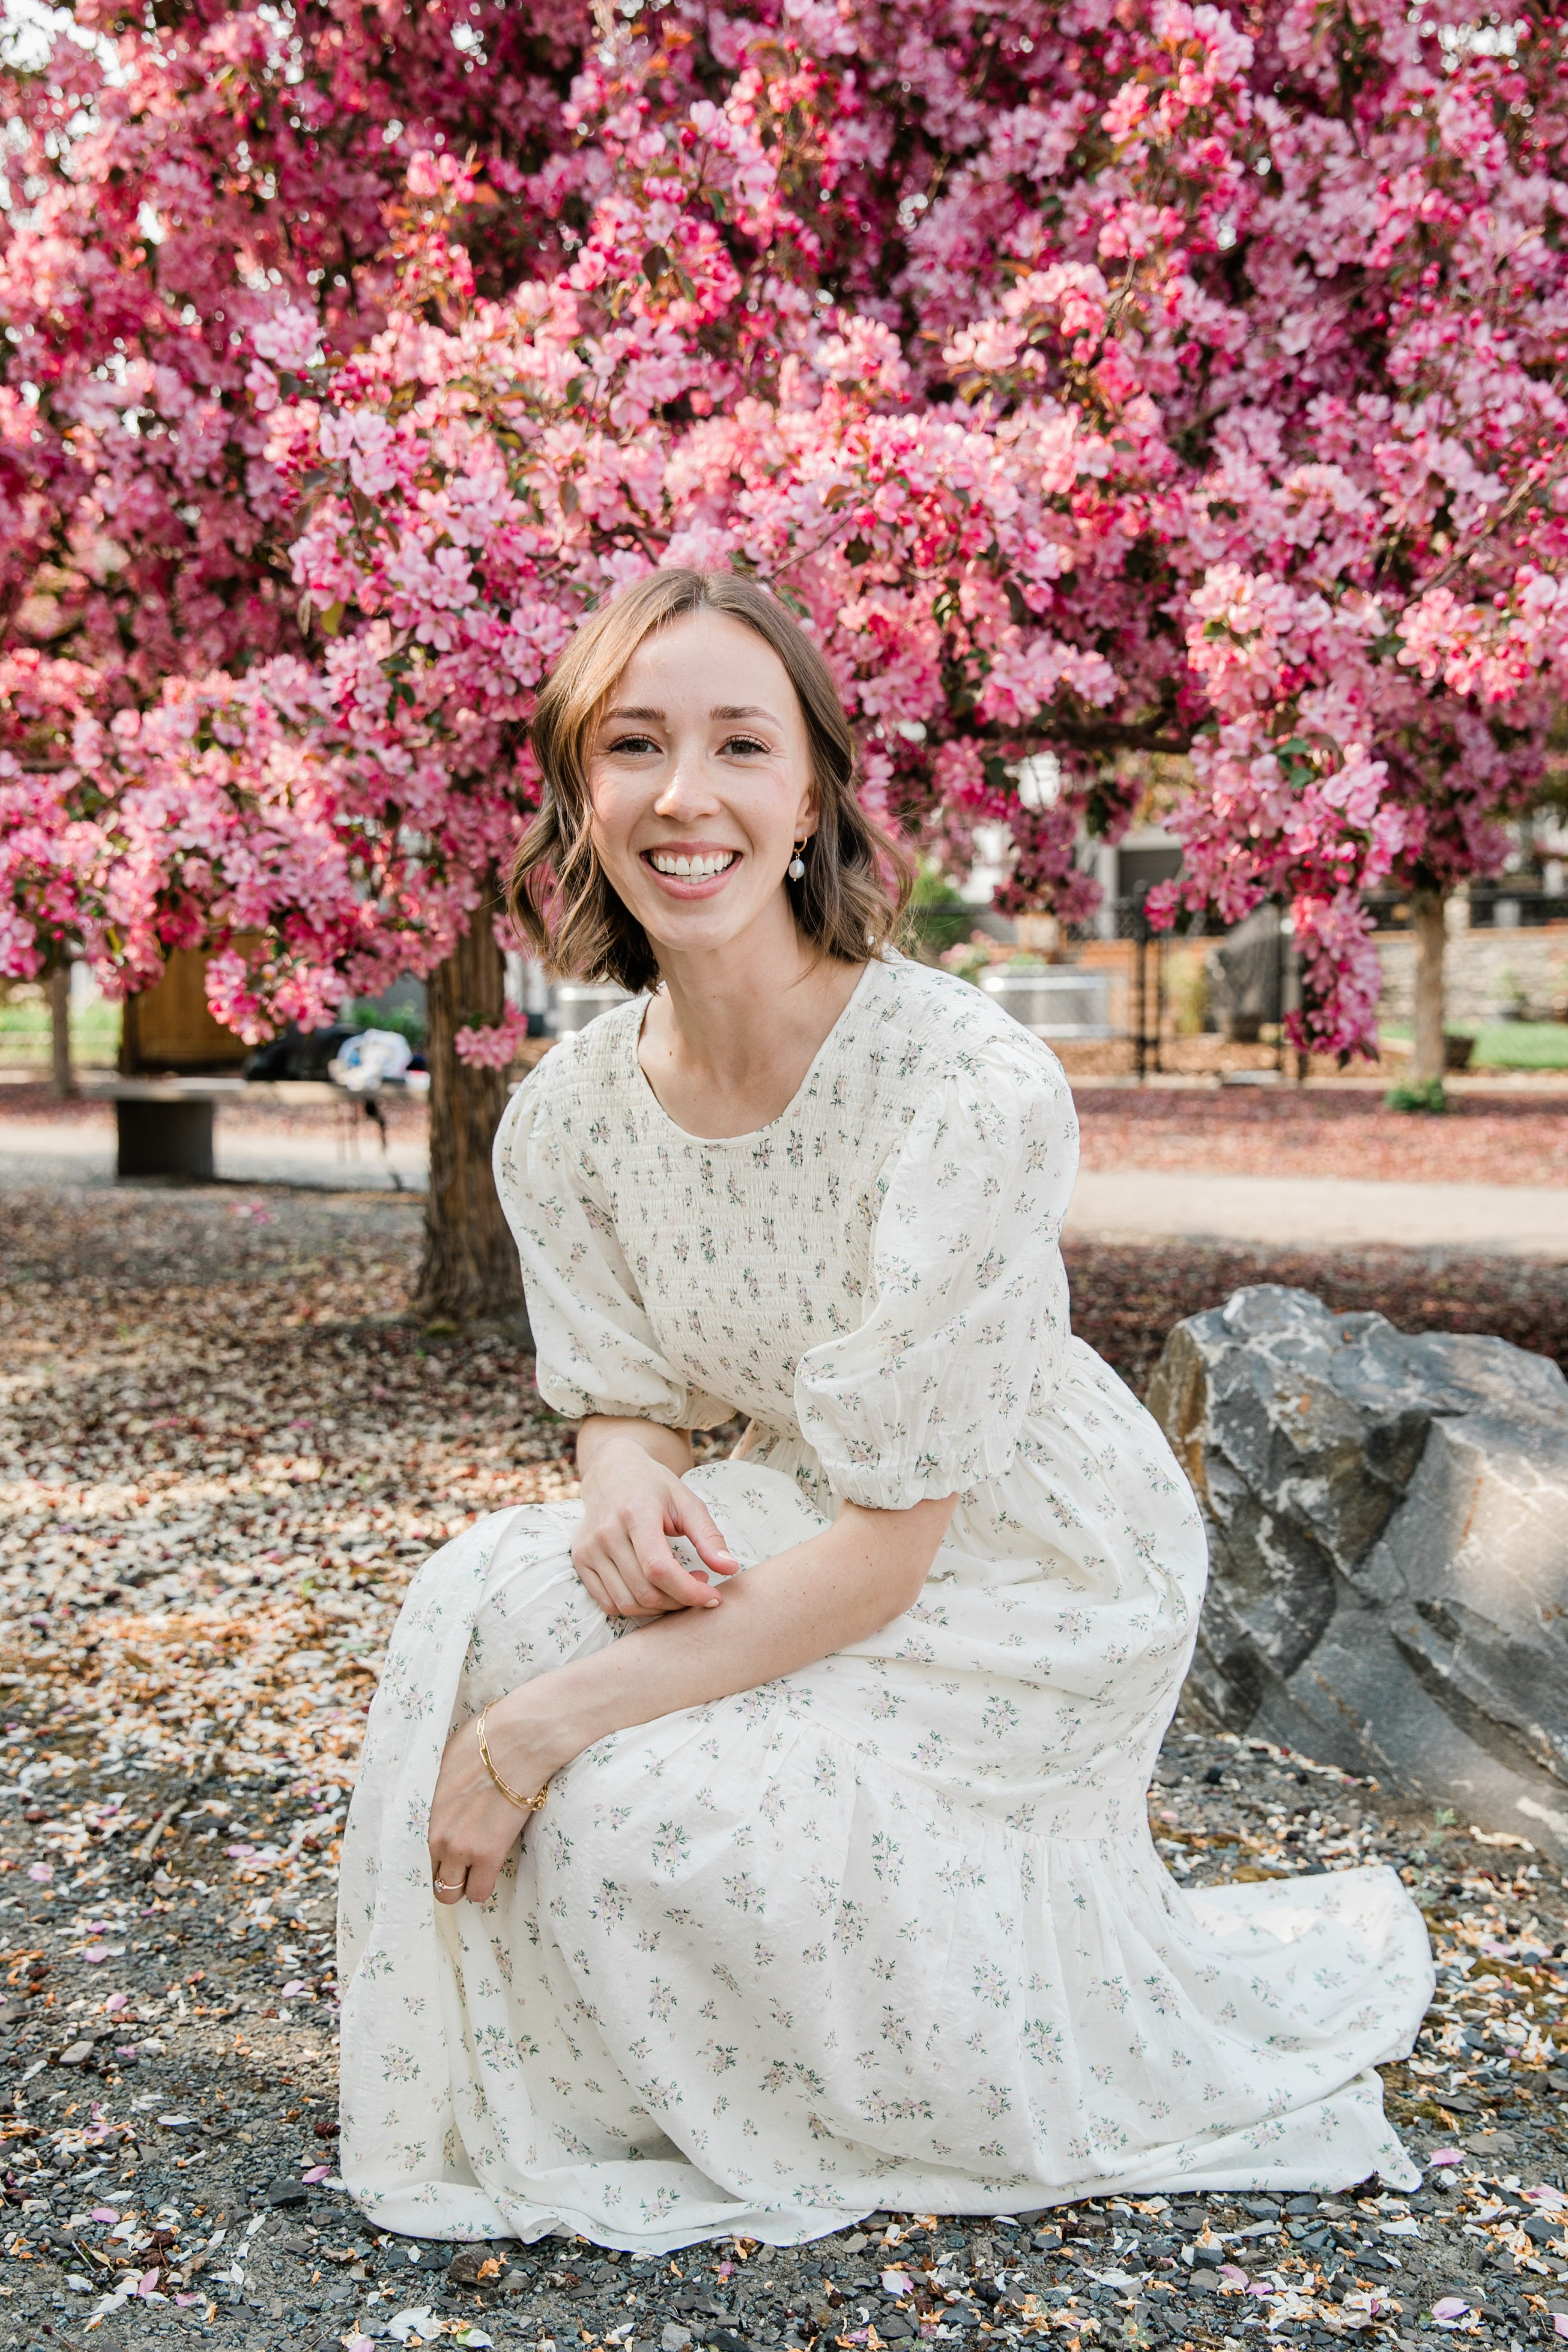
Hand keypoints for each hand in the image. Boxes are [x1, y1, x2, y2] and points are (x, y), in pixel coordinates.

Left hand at [428, 1684, 565, 1906]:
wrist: (518, 1740)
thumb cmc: (483, 1742)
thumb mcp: (443, 1764)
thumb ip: (437, 1795)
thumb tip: (441, 1802)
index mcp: (422, 1813)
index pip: (414, 1857)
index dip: (432, 1859)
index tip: (445, 1855)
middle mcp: (435, 1836)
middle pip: (430, 1878)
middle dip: (446, 1874)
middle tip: (462, 1863)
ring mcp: (461, 1848)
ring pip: (451, 1892)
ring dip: (463, 1882)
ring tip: (477, 1867)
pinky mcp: (489, 1854)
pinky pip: (479, 1892)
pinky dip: (483, 1885)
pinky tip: (491, 1867)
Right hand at [572, 1436, 738, 1617]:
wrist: (611, 1471)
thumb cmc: (654, 1486)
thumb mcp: (687, 1502)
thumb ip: (708, 1536)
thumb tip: (730, 1569)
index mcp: (636, 1514)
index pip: (659, 1569)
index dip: (689, 1592)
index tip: (712, 1596)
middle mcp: (606, 1533)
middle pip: (645, 1591)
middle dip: (679, 1600)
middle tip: (698, 1586)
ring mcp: (588, 1549)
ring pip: (627, 1603)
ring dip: (659, 1608)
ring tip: (678, 1587)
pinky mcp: (580, 1561)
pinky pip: (608, 1603)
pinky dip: (635, 1607)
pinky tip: (653, 1590)